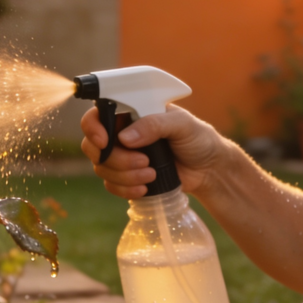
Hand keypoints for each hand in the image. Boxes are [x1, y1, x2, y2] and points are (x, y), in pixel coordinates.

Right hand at [79, 104, 230, 198]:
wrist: (208, 169)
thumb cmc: (198, 139)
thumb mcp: (182, 124)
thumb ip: (155, 124)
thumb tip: (126, 137)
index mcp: (131, 112)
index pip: (98, 115)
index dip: (93, 128)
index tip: (104, 141)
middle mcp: (121, 133)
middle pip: (94, 146)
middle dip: (116, 159)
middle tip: (144, 162)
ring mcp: (122, 156)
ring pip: (102, 168)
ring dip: (125, 175)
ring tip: (152, 174)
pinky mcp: (127, 177)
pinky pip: (111, 185)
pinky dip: (125, 189)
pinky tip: (145, 188)